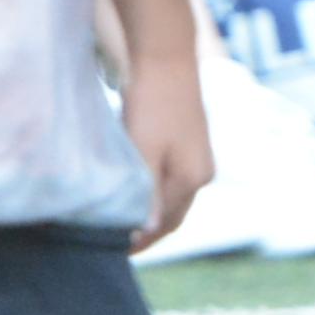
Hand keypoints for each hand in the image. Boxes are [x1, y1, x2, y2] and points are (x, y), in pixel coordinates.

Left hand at [122, 51, 211, 253]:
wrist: (166, 60)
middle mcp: (202, 173)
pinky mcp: (188, 144)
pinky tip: (135, 191)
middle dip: (148, 233)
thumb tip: (146, 231)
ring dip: (150, 214)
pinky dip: (154, 194)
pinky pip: (171, 181)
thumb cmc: (152, 105)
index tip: (113, 253)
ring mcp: (198, 158)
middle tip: (113, 245)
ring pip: (172, 198)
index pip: (165, 224)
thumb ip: (147, 192)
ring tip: (120, 222)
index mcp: (193, 179)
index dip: (141, 242)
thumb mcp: (144, 151)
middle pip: (173, 215)